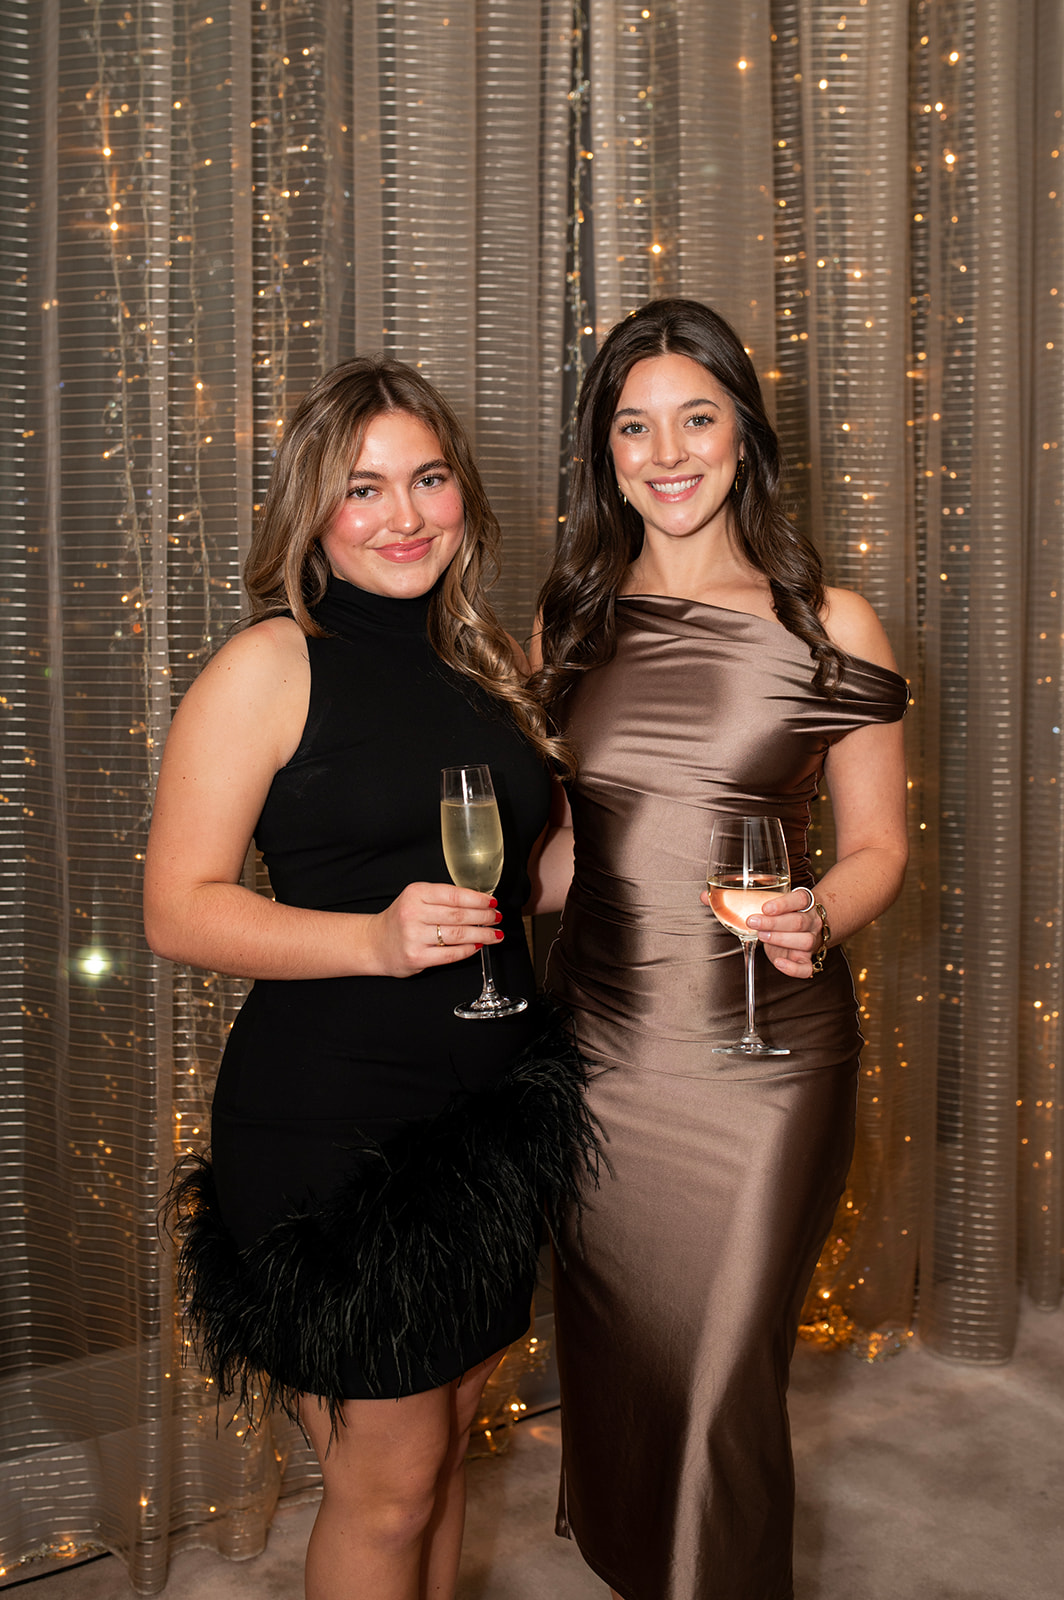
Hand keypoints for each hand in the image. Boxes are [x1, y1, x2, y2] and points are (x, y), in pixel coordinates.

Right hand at [368, 882, 502, 977]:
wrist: (375, 943)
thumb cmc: (402, 919)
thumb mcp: (417, 899)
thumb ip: (443, 899)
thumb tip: (480, 902)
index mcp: (416, 893)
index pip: (455, 895)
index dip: (478, 899)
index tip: (493, 902)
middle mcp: (413, 913)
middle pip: (459, 915)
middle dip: (484, 917)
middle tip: (497, 918)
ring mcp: (414, 936)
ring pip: (458, 934)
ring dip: (482, 935)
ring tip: (495, 934)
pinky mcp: (416, 957)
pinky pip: (450, 953)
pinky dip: (468, 950)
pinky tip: (477, 946)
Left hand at [699, 885, 823, 979]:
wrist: (803, 927)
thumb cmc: (778, 914)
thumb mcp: (761, 903)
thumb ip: (733, 899)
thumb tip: (704, 896)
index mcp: (802, 902)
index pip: (799, 898)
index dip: (784, 903)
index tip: (765, 907)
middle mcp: (810, 920)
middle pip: (799, 920)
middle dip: (775, 922)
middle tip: (753, 922)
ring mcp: (810, 940)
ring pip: (804, 941)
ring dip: (782, 939)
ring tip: (762, 937)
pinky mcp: (806, 960)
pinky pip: (806, 967)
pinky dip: (794, 968)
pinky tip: (779, 963)